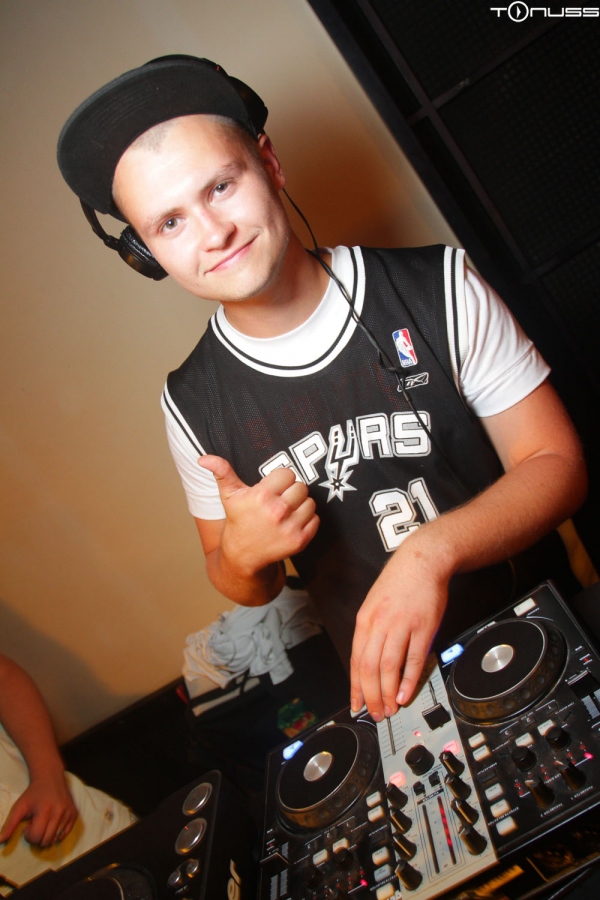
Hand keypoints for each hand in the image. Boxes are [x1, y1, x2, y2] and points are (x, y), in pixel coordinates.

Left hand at [0, 771, 77, 847]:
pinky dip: (57, 833)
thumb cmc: (32, 793)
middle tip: (36, 824)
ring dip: (47, 835)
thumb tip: (0, 841)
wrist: (50, 777)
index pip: (37, 837)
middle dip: (38, 837)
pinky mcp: (74, 814)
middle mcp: (59, 811)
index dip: (29, 835)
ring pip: (56, 839)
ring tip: (44, 822)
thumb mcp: (19, 807)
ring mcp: (68, 813)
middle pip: (46, 841)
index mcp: (45, 810)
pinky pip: (65, 834)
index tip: (28, 824)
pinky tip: (52, 822)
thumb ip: (9, 825)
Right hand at [199, 456, 318, 572]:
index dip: (280, 480)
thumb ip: (221, 472)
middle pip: (301, 486)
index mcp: (262, 496)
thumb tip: (204, 458)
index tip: (273, 488)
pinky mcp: (300, 540)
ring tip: (286, 511)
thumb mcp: (229, 495)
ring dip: (300, 505)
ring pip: (310, 502)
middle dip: (291, 491)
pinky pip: (315, 519)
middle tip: (280, 500)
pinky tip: (292, 523)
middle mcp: (278, 511)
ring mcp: (290, 527)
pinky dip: (307, 520)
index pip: (288, 473)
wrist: (242, 555)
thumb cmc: (238, 520)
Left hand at [350, 536, 448, 720]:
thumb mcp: (374, 603)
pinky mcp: (423, 627)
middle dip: (371, 695)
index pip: (356, 660)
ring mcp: (401, 625)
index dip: (355, 686)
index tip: (357, 704)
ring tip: (390, 708)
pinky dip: (408, 680)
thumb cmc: (399, 582)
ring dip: (388, 692)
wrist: (423, 560)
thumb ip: (371, 631)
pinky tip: (405, 693)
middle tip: (375, 713)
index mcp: (365, 619)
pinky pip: (414, 659)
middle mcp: (380, 623)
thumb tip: (367, 661)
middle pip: (369, 667)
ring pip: (389, 667)